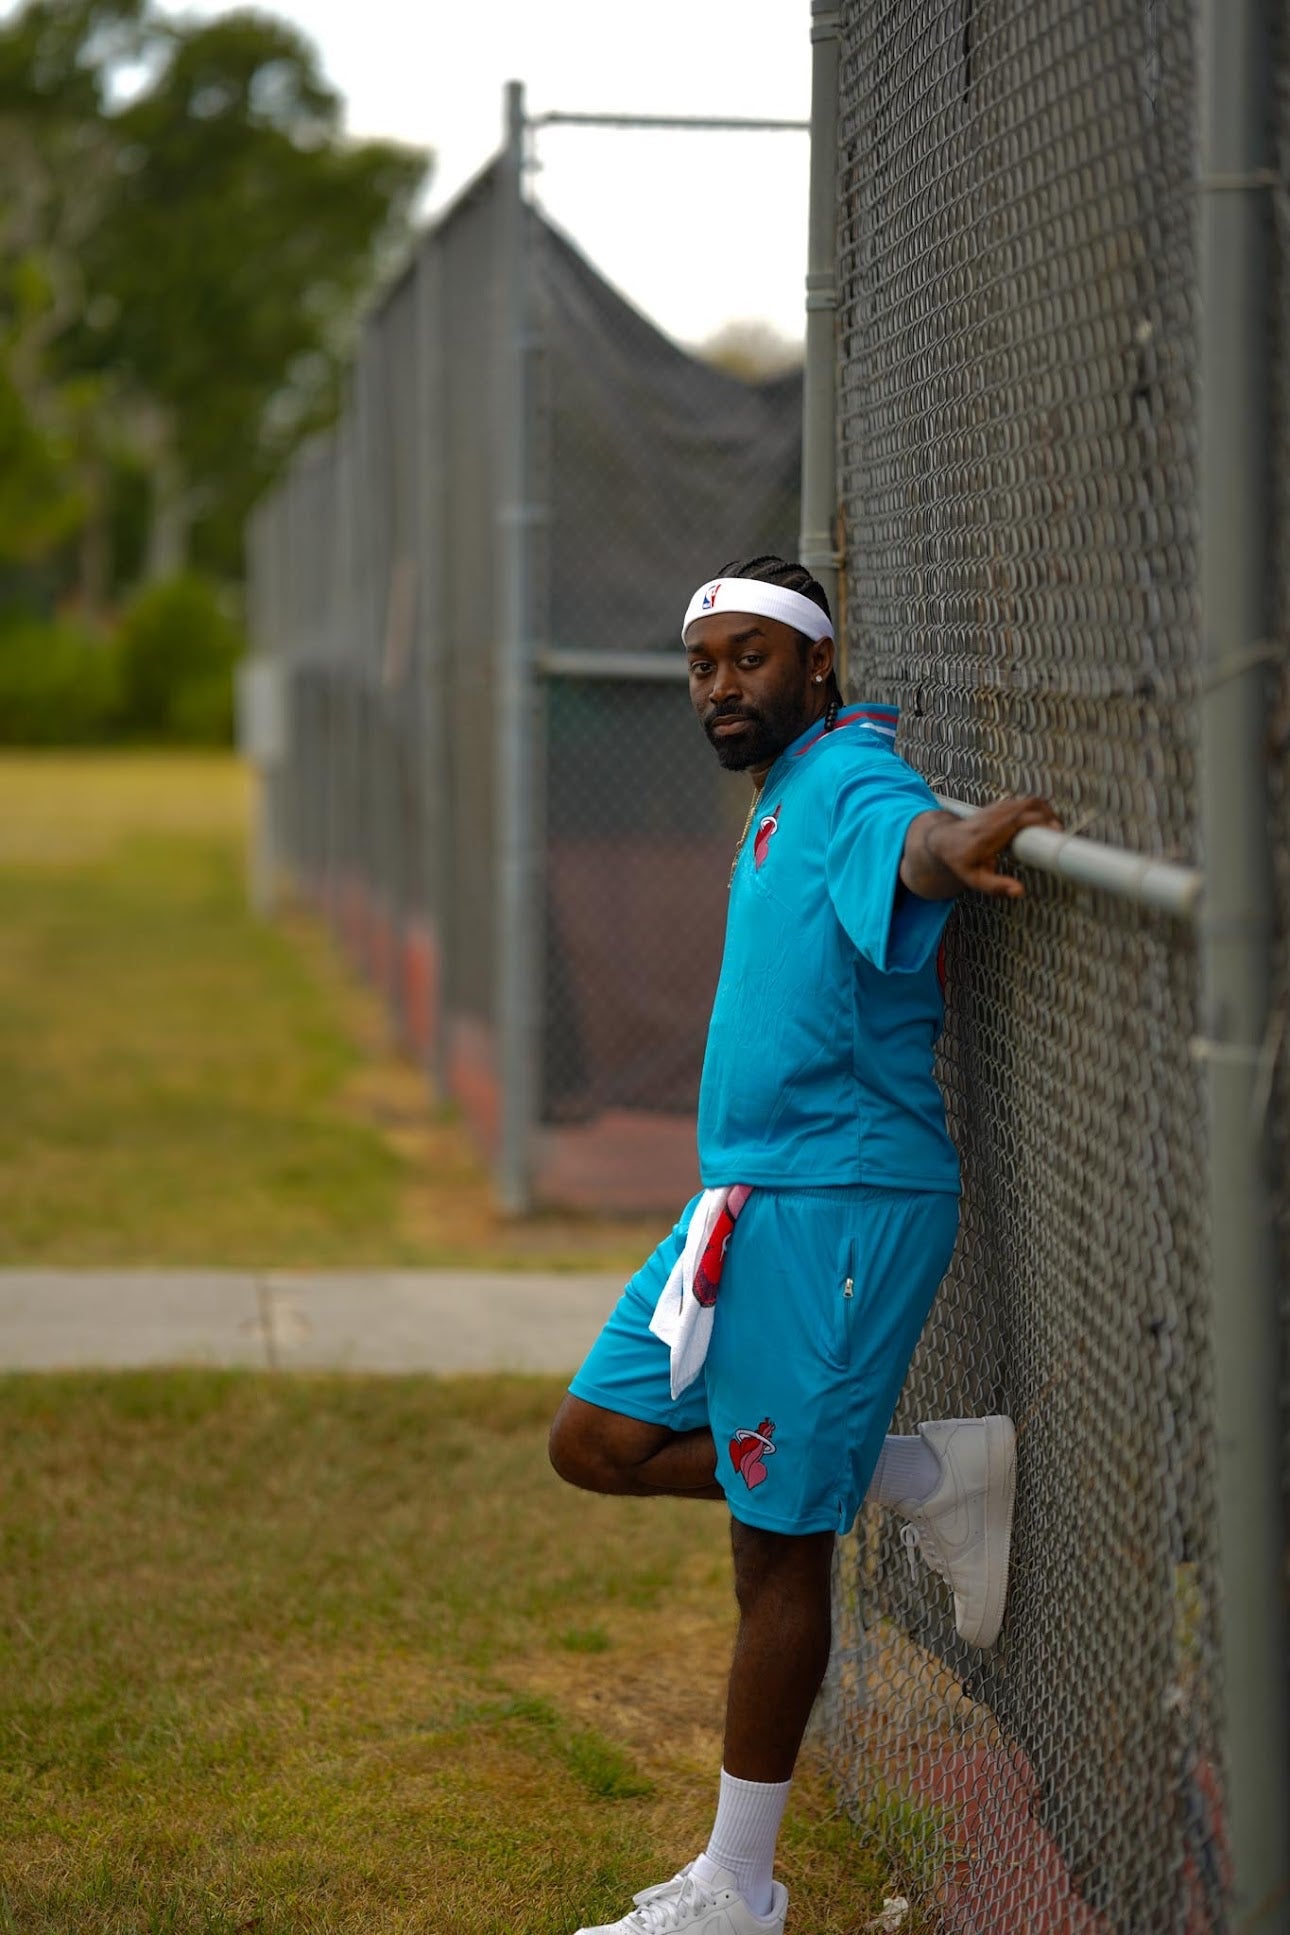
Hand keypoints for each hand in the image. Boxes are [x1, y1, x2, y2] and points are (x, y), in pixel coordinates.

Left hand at [901, 797, 1062, 900]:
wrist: (943, 840)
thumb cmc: (959, 860)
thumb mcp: (974, 879)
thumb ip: (996, 886)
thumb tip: (1020, 891)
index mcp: (992, 832)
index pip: (1021, 818)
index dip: (1041, 821)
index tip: (1056, 831)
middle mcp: (996, 816)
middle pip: (1030, 803)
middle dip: (1050, 814)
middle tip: (1059, 832)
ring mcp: (998, 808)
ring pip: (1028, 800)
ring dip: (1045, 810)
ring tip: (1054, 828)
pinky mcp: (1000, 806)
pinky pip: (1023, 802)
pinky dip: (1037, 809)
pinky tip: (1041, 824)